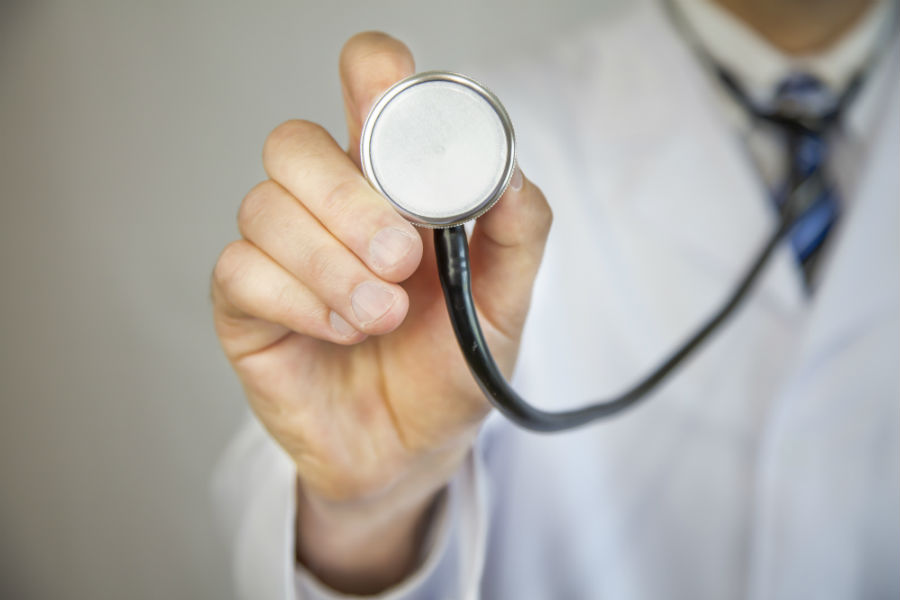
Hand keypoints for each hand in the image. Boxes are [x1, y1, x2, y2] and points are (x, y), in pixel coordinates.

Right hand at [211, 32, 551, 592]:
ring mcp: (280, 251)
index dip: (373, 78)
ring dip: (331, 265)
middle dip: (349, 200)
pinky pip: (241, 271)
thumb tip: (507, 171)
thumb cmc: (451, 366)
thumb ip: (515, 234)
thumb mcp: (504, 303)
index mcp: (392, 182)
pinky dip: (299, 302)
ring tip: (383, 316)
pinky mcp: (245, 303)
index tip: (397, 113)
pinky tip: (340, 333)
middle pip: (294, 143)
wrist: (411, 449)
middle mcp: (328, 205)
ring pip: (264, 208)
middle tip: (401, 259)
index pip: (364, 87)